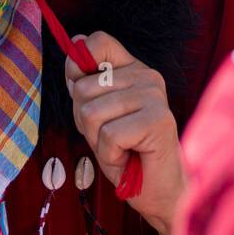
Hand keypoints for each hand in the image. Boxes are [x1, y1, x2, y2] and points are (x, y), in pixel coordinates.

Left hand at [66, 31, 185, 234]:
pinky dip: (110, 155)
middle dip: (85, 122)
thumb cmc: (127, 154)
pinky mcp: (157, 120)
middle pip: (83, 87)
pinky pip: (109, 135)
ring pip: (91, 113)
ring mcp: (154, 96)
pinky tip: (127, 158)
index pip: (100, 41)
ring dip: (97, 141)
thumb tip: (74, 46)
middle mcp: (146, 76)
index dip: (78, 64)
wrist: (159, 193)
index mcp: (133, 69)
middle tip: (110, 137)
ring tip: (120, 149)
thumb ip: (85, 83)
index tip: (80, 89)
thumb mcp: (97, 115)